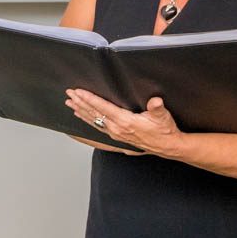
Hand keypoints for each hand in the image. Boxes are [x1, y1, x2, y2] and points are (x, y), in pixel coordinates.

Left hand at [66, 88, 181, 156]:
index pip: (103, 108)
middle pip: (94, 113)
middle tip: (69, 93)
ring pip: (93, 120)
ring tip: (69, 102)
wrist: (167, 146)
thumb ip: (157, 108)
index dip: (90, 99)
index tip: (79, 92)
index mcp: (125, 122)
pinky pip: (97, 127)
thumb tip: (155, 101)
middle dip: (80, 102)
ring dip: (80, 110)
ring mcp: (115, 133)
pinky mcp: (116, 136)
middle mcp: (117, 128)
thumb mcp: (163, 117)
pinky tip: (80, 115)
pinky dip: (87, 120)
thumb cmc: (164, 130)